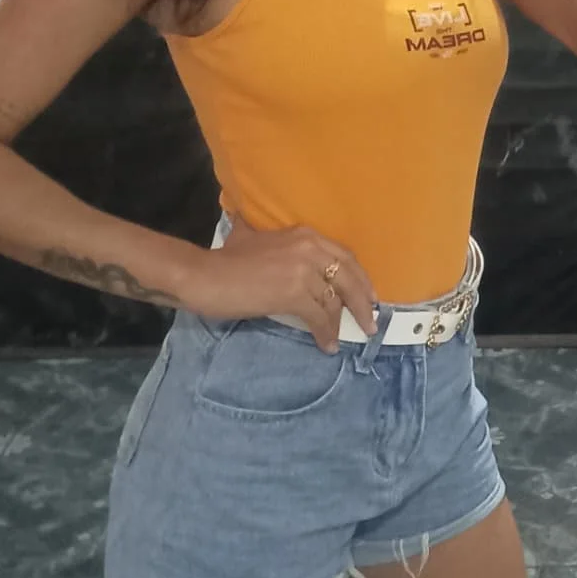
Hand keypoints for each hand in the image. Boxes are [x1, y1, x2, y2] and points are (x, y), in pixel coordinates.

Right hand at [184, 213, 378, 353]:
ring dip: (341, 323)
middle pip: (348, 277)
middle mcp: (309, 248)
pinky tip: (326, 344)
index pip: (344, 256)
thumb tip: (263, 233)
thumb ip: (272, 238)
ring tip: (342, 338)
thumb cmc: (225, 260)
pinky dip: (326, 333)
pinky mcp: (293, 293)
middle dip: (362, 302)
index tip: (369, 294)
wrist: (205, 275)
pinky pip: (319, 317)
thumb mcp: (255, 238)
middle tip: (371, 321)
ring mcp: (302, 270)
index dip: (359, 278)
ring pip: (334, 301)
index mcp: (304, 234)